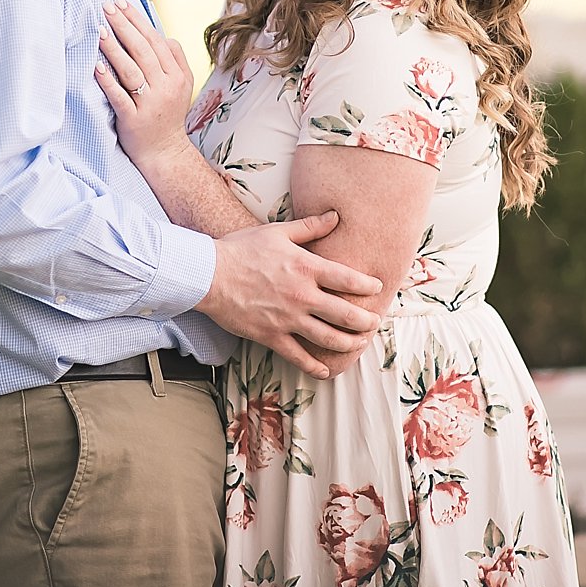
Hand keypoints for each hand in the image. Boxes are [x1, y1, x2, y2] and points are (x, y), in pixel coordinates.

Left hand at [93, 0, 195, 163]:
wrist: (165, 152)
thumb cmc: (167, 114)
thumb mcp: (182, 85)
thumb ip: (176, 59)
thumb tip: (164, 35)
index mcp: (176, 75)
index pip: (155, 41)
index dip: (137, 20)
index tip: (121, 3)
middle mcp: (165, 86)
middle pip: (143, 51)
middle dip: (124, 26)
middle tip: (106, 7)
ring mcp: (150, 103)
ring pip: (131, 70)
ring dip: (114, 48)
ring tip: (99, 29)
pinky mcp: (133, 119)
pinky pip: (119, 96)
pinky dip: (108, 81)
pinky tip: (96, 66)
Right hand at [197, 212, 383, 378]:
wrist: (209, 274)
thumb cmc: (242, 249)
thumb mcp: (278, 232)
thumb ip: (310, 227)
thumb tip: (335, 215)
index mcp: (306, 268)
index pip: (349, 280)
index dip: (368, 286)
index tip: (376, 288)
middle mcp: (302, 296)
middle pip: (346, 314)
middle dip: (365, 321)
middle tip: (374, 322)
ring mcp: (288, 319)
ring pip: (329, 338)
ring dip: (349, 344)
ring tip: (359, 343)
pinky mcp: (272, 336)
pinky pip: (299, 356)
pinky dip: (315, 367)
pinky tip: (325, 371)